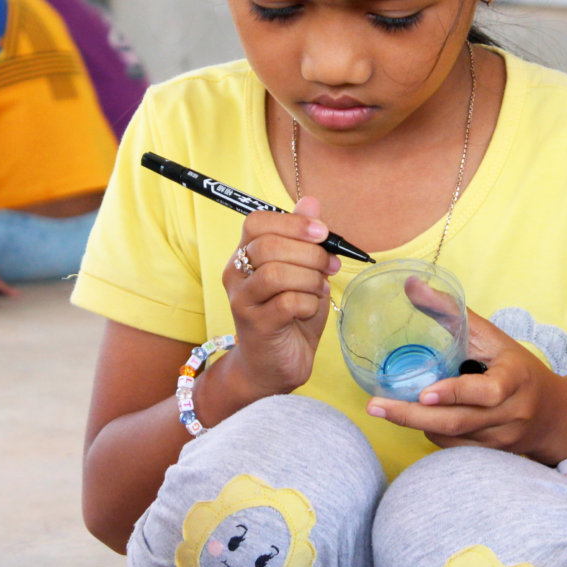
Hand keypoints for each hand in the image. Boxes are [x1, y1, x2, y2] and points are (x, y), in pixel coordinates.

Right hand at [217, 196, 339, 398]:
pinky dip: (309, 303)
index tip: (322, 233)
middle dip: (310, 253)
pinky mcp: (255, 326)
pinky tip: (310, 309)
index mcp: (246, 253)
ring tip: (319, 289)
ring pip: (276, 273)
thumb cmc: (289, 313)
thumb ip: (305, 238)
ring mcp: (242, 300)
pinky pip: (287, 302)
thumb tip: (311, 201)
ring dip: (309, 279)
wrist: (274, 365)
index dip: (293, 222)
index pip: (257, 221)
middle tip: (331, 266)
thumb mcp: (303, 270)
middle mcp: (236, 273)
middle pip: (268, 245)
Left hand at [365, 308, 566, 460]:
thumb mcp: (489, 335)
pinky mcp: (492, 454)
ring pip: (452, 437)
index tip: (424, 393)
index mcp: (515, 377)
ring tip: (386, 408)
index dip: (456, 393)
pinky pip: (454, 447)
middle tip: (376, 407)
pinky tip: (416, 417)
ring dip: (416, 423)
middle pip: (459, 421)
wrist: (551, 413)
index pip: (489, 392)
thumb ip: (450, 311)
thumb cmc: (513, 365)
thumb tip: (410, 284)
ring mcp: (503, 438)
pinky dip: (431, 432)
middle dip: (412, 416)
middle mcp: (512, 412)